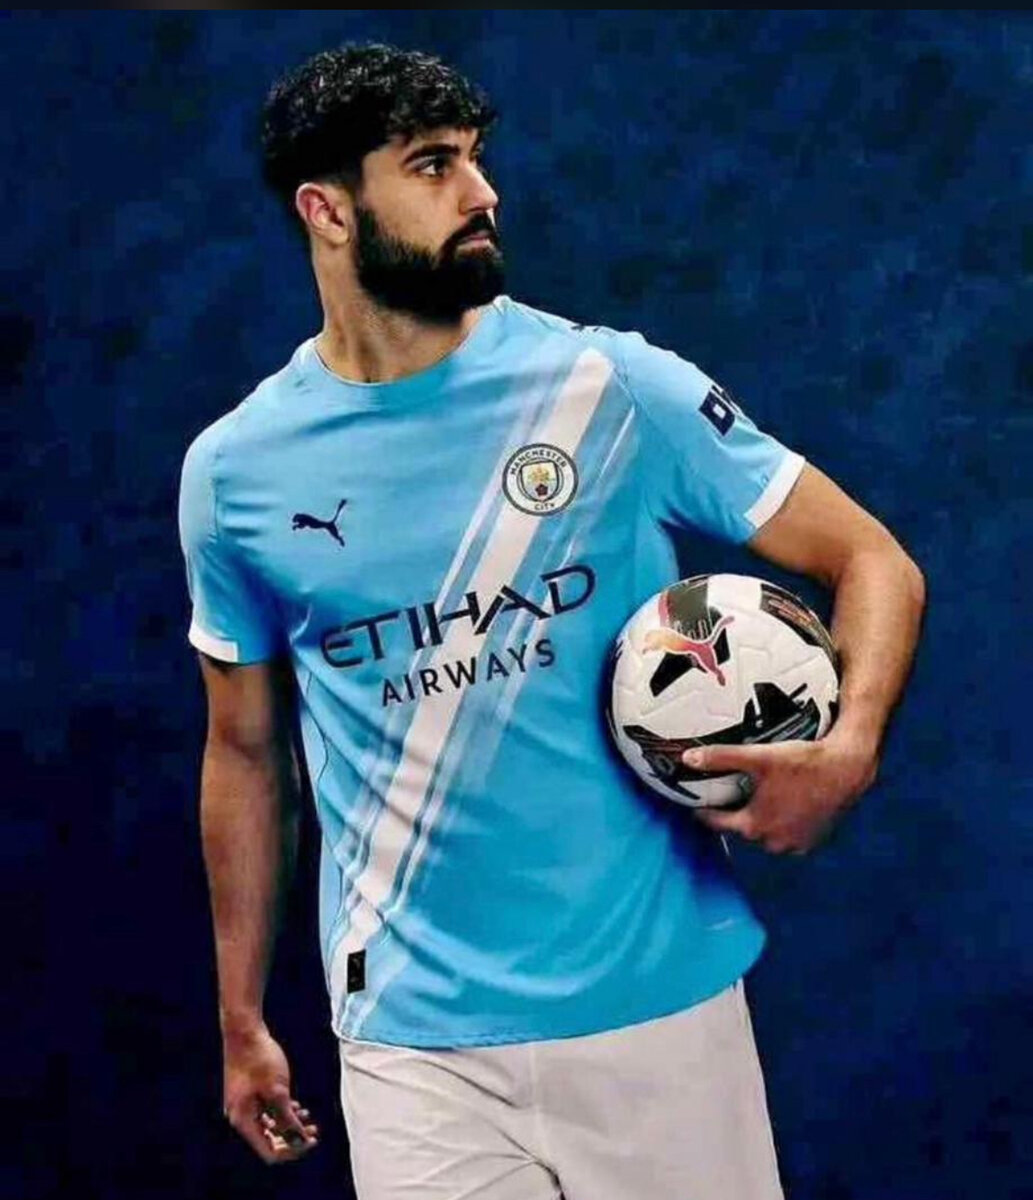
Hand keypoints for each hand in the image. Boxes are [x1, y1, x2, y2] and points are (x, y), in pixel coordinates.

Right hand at [221, 1023, 318, 1164]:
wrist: (244, 1030)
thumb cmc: (260, 1059)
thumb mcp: (278, 1091)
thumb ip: (288, 1119)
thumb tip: (300, 1141)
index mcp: (243, 1121)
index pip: (268, 1151)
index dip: (292, 1150)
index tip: (312, 1140)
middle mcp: (240, 1116)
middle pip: (268, 1140)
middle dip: (292, 1137)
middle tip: (314, 1130)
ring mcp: (242, 1104)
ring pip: (268, 1124)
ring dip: (289, 1123)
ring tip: (308, 1116)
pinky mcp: (247, 1092)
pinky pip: (265, 1111)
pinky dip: (281, 1111)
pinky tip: (297, 1105)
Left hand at [683, 731, 877, 854]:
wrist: (846, 768)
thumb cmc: (802, 763)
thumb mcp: (758, 757)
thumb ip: (721, 758)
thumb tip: (687, 758)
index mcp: (755, 826)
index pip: (718, 823)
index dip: (705, 812)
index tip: (697, 804)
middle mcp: (773, 842)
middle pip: (743, 829)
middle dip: (735, 815)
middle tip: (728, 797)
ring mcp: (795, 844)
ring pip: (766, 833)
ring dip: (760, 820)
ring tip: (755, 800)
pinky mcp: (813, 840)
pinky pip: (787, 835)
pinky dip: (781, 823)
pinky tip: (782, 806)